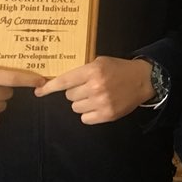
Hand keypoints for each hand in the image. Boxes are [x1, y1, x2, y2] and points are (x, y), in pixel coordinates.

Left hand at [35, 56, 152, 123]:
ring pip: (76, 108)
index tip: (38, 92)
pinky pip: (85, 118)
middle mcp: (96, 87)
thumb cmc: (119, 69)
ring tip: (95, 96)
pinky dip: (89, 113)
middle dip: (76, 92)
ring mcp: (102, 102)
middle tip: (88, 87)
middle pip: (69, 96)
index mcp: (93, 71)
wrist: (142, 80)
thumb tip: (58, 81)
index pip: (64, 81)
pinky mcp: (107, 115)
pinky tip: (99, 106)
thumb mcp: (100, 62)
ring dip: (82, 103)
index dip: (49, 87)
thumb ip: (82, 70)